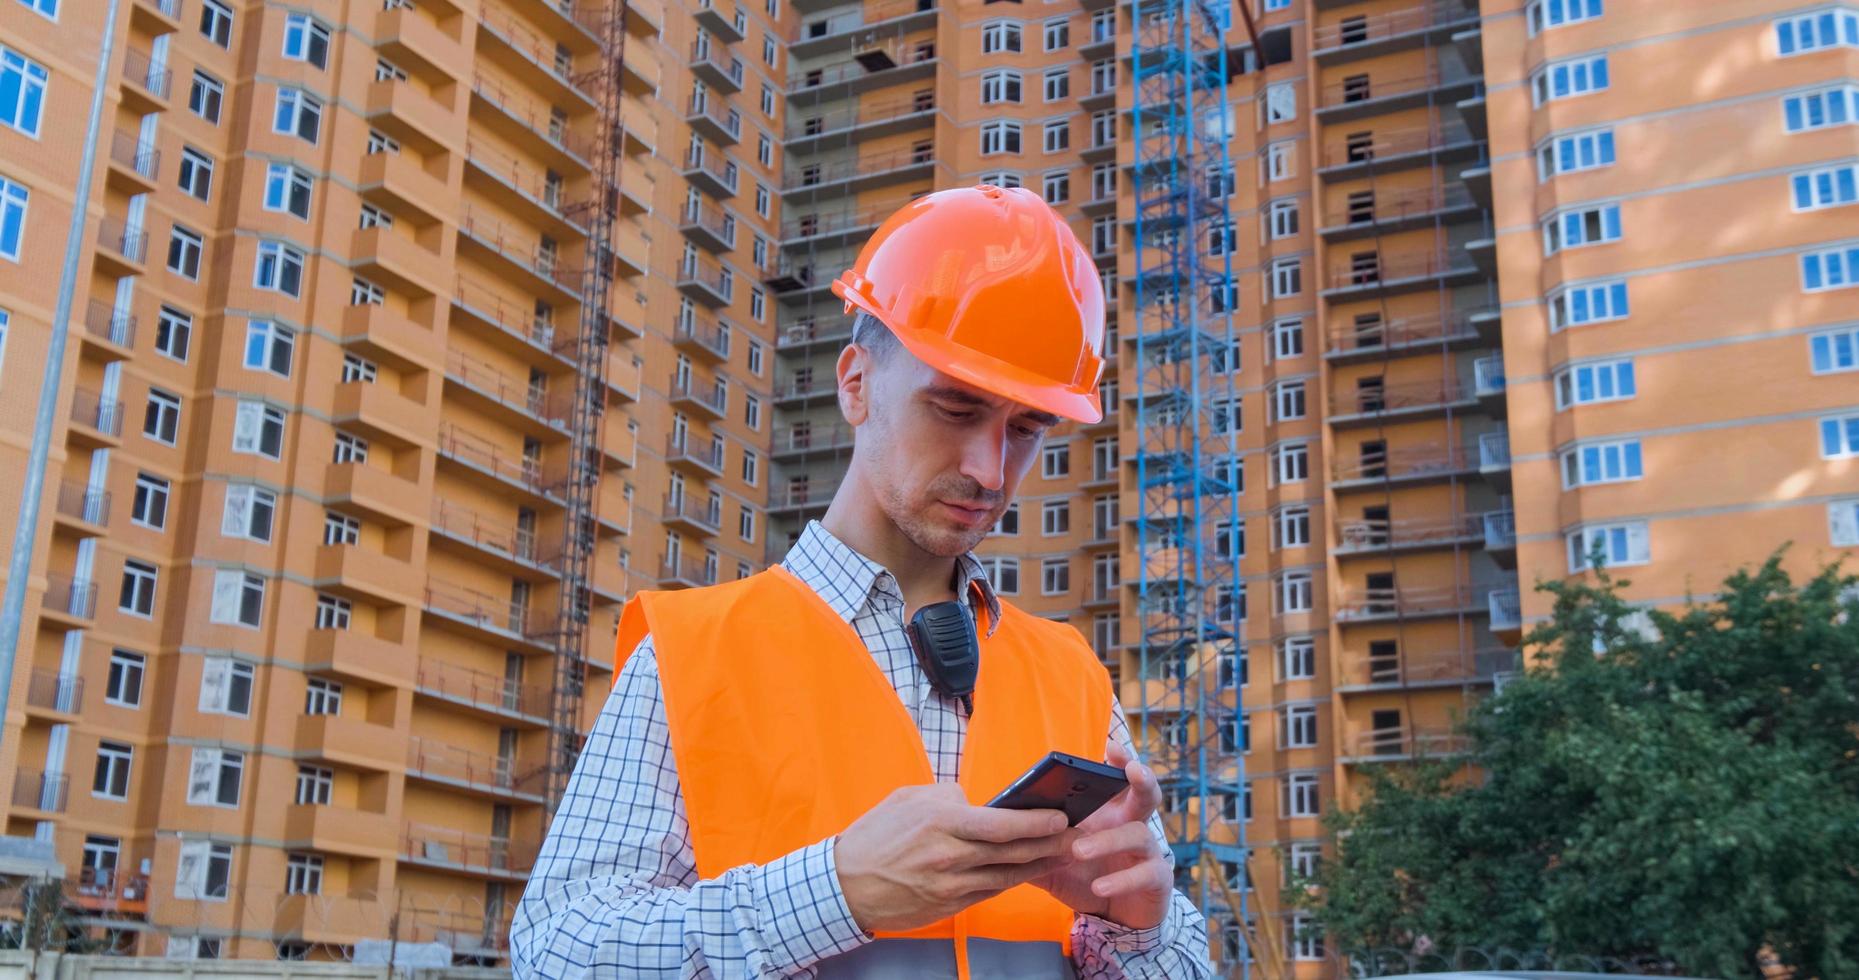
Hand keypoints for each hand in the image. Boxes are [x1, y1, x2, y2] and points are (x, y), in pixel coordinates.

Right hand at [834, 783, 1078, 932]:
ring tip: (1062, 854)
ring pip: (1006, 876)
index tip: (1061, 816)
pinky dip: (1012, 881)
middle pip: (1012, 852)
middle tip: (1076, 836)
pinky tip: (1028, 872)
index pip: (1000, 824)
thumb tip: (975, 801)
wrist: (845, 886)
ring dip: (1038, 865)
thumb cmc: (874, 836)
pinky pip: (989, 892)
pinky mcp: (948, 905)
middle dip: (1050, 844)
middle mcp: (949, 855)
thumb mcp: (906, 799)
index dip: (1036, 822)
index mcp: (940, 822)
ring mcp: (950, 885)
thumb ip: (945, 796)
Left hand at [1030, 742, 1172, 929]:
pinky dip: (1121, 879)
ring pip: (1138, 834)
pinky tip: (1099, 886)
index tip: (1110, 746)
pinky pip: (1144, 874)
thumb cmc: (1085, 880)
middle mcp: (1132, 825)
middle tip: (1131, 770)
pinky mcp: (1156, 879)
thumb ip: (1031, 846)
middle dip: (1142, 778)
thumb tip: (996, 830)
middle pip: (1146, 794)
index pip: (1117, 780)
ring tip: (1078, 850)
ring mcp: (1148, 852)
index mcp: (1109, 814)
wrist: (1115, 918)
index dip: (1118, 760)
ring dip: (1107, 840)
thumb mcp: (1053, 863)